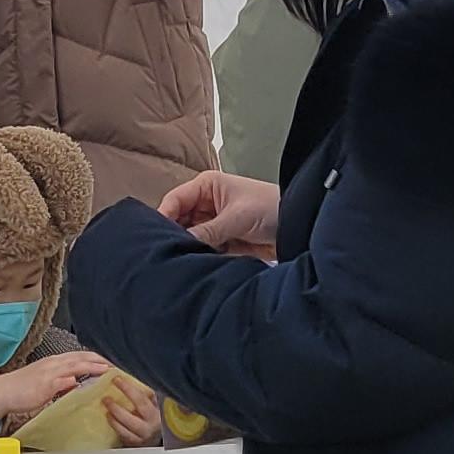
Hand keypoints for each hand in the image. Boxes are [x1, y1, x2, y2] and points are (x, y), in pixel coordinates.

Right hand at [0, 348, 106, 430]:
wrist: (3, 392)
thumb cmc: (24, 388)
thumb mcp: (47, 382)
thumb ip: (63, 381)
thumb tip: (77, 383)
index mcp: (55, 362)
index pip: (80, 356)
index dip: (97, 357)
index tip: (113, 361)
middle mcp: (53, 364)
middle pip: (80, 358)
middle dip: (99, 359)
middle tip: (117, 363)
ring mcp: (48, 374)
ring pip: (72, 366)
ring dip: (90, 367)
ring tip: (105, 369)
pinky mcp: (42, 386)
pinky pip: (57, 382)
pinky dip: (68, 380)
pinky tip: (78, 381)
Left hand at [102, 377, 164, 445]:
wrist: (158, 434)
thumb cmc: (155, 414)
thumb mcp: (155, 403)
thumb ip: (147, 393)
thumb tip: (129, 375)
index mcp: (155, 414)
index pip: (140, 400)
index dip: (128, 389)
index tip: (117, 379)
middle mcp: (149, 428)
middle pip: (130, 418)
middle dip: (116, 408)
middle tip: (106, 399)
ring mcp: (141, 438)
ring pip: (124, 430)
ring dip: (113, 420)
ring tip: (106, 410)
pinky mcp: (134, 444)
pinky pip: (122, 436)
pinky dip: (115, 427)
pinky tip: (109, 419)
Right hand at [158, 169, 280, 260]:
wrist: (299, 227)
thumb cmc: (270, 208)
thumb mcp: (236, 217)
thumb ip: (207, 231)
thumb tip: (180, 245)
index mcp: (206, 187)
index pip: (174, 201)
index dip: (163, 218)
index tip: (155, 238)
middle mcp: (206, 204)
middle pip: (178, 221)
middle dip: (174, 236)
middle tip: (165, 255)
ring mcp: (213, 223)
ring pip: (189, 238)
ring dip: (188, 248)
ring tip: (179, 262)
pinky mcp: (222, 242)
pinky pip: (203, 250)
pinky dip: (199, 257)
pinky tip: (195, 266)